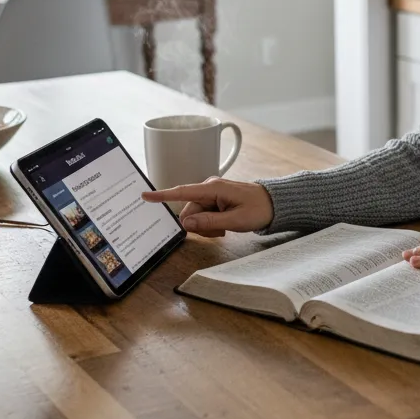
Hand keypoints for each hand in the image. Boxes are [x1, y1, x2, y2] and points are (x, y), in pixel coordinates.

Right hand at [142, 178, 273, 235]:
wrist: (274, 204)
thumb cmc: (258, 209)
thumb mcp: (235, 220)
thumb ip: (209, 222)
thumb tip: (186, 223)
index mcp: (213, 188)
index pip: (182, 192)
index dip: (162, 195)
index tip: (145, 196)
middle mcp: (209, 188)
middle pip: (189, 212)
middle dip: (200, 225)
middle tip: (221, 230)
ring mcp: (211, 193)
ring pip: (196, 216)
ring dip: (207, 226)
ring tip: (226, 226)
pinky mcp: (214, 199)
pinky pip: (203, 214)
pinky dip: (211, 223)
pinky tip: (224, 224)